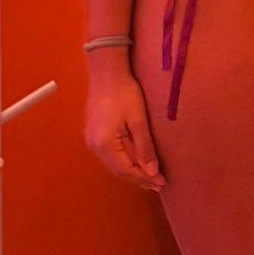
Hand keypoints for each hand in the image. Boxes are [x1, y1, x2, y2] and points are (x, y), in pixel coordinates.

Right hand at [84, 65, 166, 190]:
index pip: (126, 170)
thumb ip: (145, 148)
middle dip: (139, 178)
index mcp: (104, 144)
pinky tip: (136, 162)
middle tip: (159, 183)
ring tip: (150, 176)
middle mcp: (93, 145)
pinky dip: (124, 161)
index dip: (144, 178)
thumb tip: (152, 172)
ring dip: (132, 171)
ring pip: (113, 163)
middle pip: (118, 170)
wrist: (107, 71)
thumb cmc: (124, 92)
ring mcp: (91, 139)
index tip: (162, 183)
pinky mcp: (93, 133)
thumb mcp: (138, 120)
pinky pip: (110, 154)